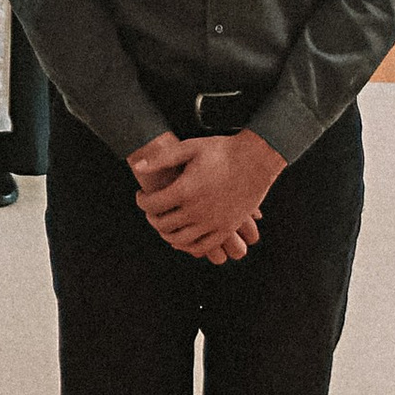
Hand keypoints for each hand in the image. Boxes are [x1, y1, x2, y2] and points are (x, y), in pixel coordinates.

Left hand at [131, 126, 282, 262]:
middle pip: (163, 225)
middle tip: (151, 209)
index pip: (152, 205)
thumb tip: (138, 167)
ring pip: (179, 240)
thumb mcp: (190, 147)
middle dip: (151, 217)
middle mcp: (198, 211)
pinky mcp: (226, 229)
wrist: (256, 159)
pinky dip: (187, 246)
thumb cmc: (222, 150)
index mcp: (186, 190)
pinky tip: (181, 236)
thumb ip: (162, 158)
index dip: (142, 201)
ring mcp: (213, 223)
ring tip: (164, 222)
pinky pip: (201, 247)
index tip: (141, 196)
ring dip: (166, 234)